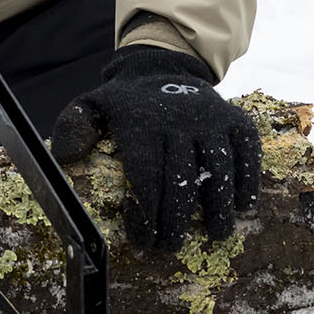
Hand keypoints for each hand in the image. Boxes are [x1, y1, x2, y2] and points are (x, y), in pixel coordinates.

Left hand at [51, 44, 260, 250]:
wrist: (163, 67)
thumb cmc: (126, 103)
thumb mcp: (92, 106)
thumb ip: (73, 127)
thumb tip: (64, 157)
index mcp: (142, 122)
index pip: (145, 177)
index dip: (145, 215)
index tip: (144, 242)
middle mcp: (180, 120)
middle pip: (181, 180)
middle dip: (177, 220)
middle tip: (172, 246)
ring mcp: (212, 119)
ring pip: (218, 169)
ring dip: (219, 207)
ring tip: (215, 235)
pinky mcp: (237, 120)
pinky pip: (248, 152)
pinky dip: (249, 179)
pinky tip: (243, 205)